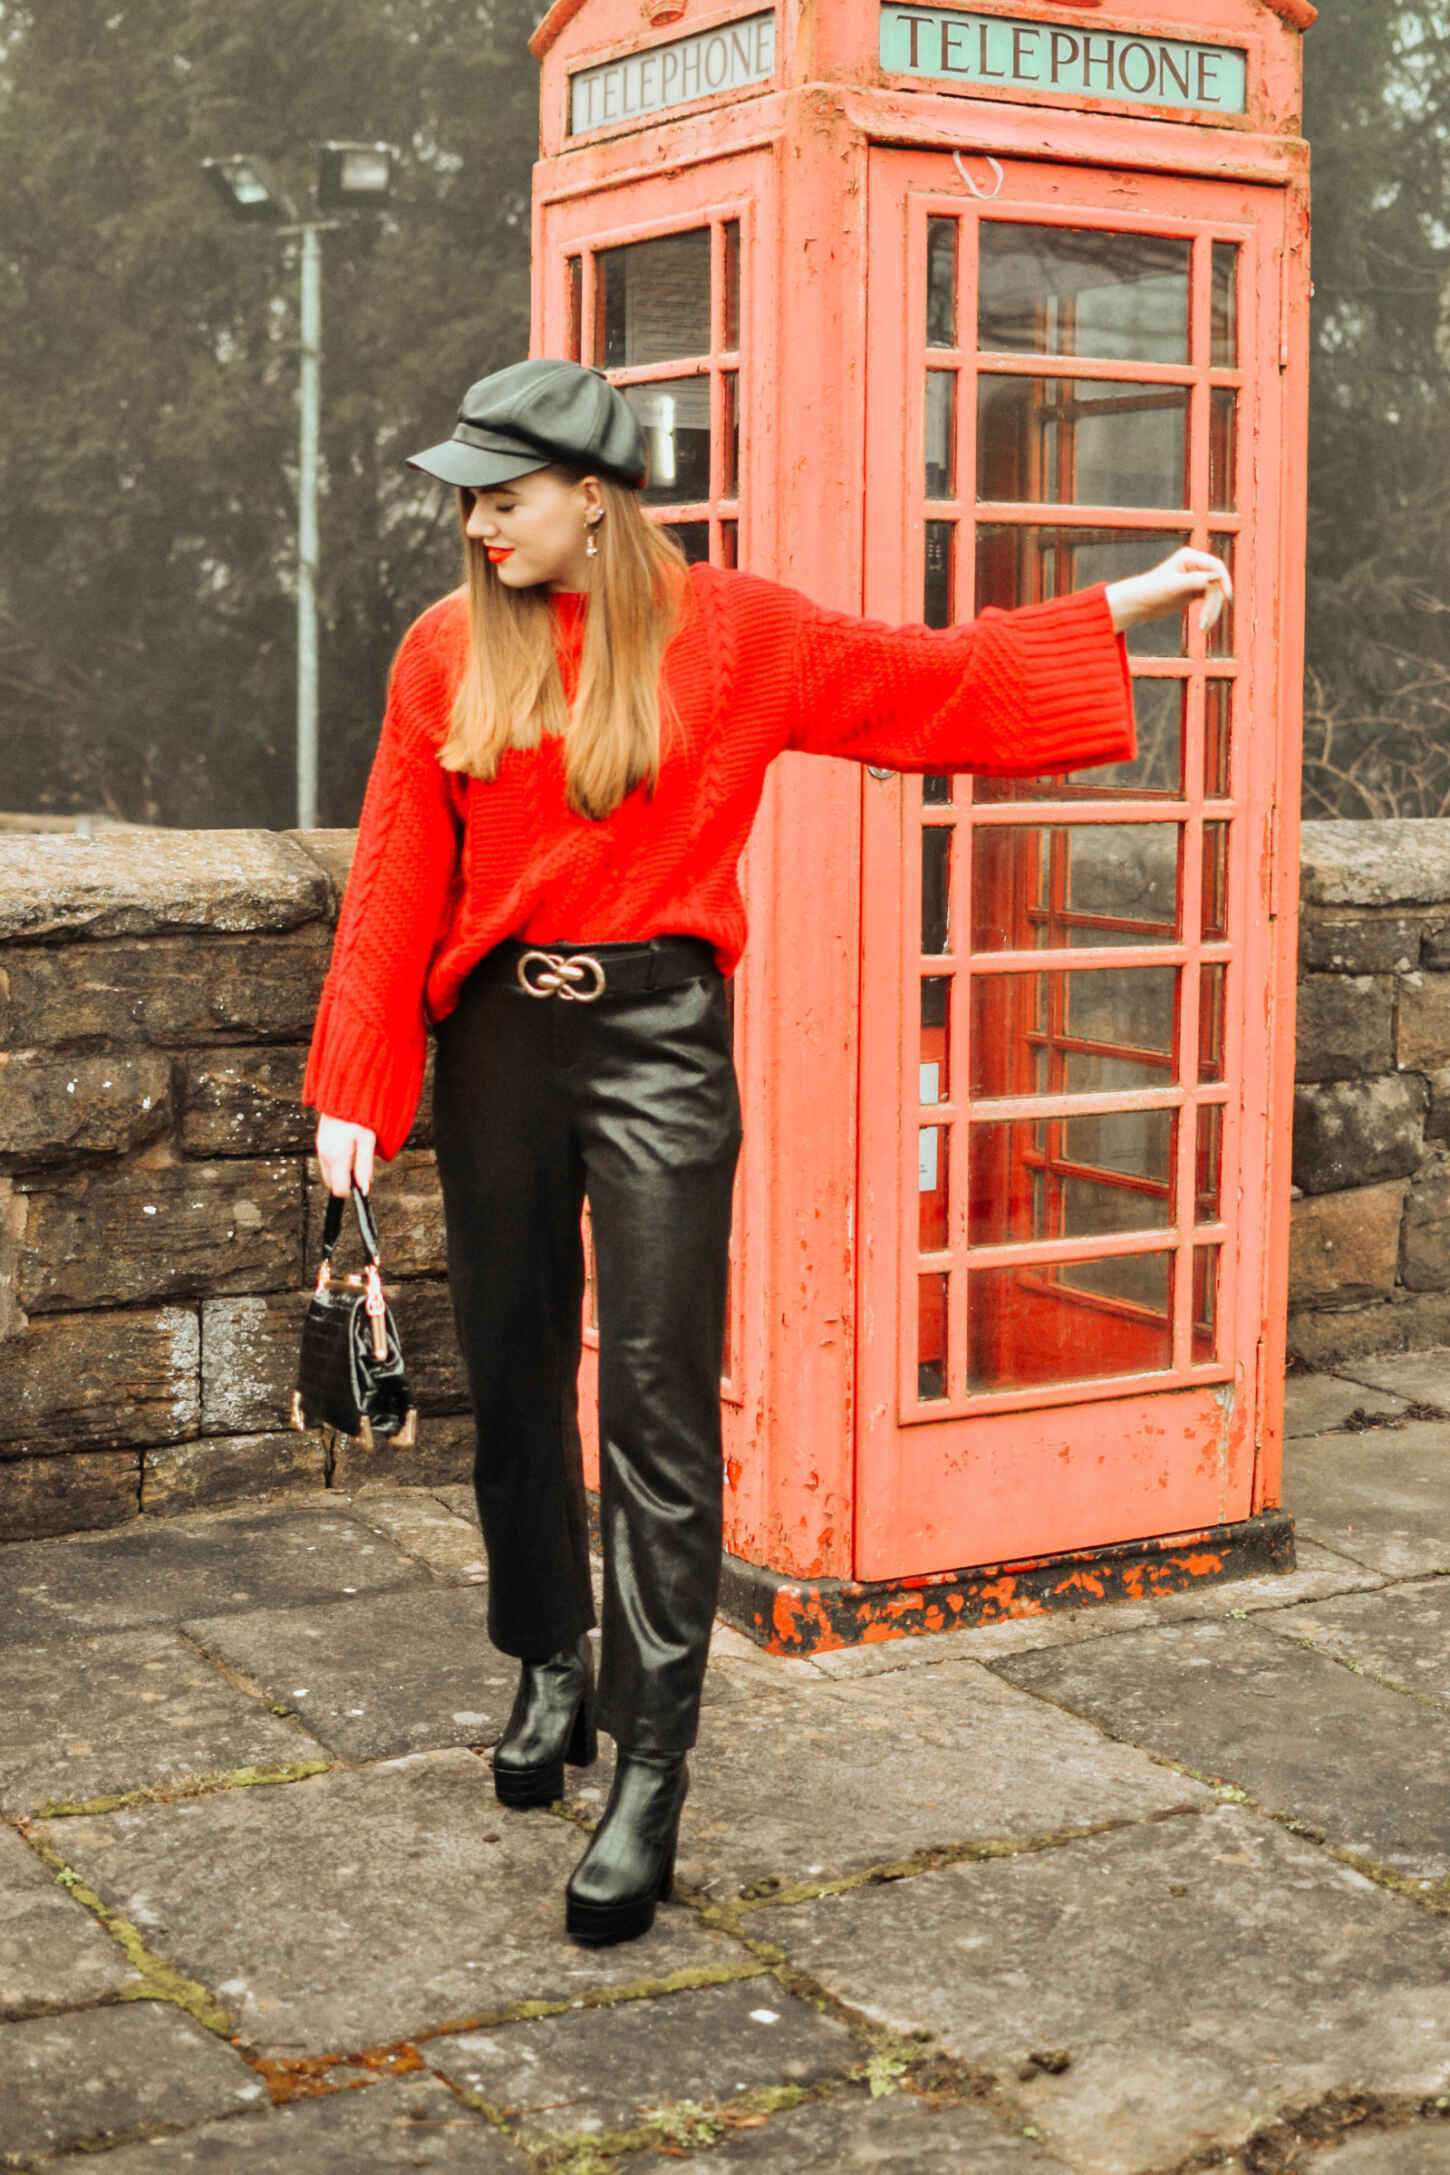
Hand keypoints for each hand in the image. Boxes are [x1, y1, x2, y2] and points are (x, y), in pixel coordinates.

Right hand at [316, 1114, 375, 1198]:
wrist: (344, 1092)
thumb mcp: (368, 1141)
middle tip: (360, 1163)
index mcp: (336, 1157)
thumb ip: (364, 1166)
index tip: (362, 1184)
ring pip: (330, 1172)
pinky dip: (338, 1160)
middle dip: (346, 1180)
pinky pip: (328, 1161)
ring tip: (356, 1151)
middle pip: (333, 1183)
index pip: (339, 1190)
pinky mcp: (320, 1142)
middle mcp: (324, 1155)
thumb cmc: (360, 1115)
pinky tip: (348, 1145)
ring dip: (342, 1170)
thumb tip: (364, 1189)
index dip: (352, 1191)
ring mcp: (320, 1148)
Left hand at [1105, 547, 1232, 635]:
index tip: (1227, 597)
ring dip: (1212, 611)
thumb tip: (1217, 577)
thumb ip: (1196, 580)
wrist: (1137, 604)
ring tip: (1203, 628)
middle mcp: (1194, 565)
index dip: (1224, 581)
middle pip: (1217, 583)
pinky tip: (1203, 626)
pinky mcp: (1194, 592)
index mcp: (1189, 557)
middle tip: (1204, 622)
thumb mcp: (1174, 586)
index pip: (1216, 566)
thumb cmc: (1152, 591)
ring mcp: (1196, 578)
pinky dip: (1209, 613)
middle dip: (1214, 603)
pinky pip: (1209, 601)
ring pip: (1215, 594)